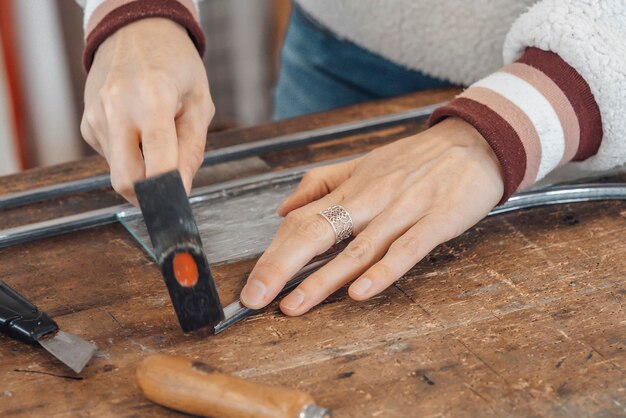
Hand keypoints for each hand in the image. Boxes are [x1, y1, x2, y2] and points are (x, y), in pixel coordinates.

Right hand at [81, 18, 212, 204]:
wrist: (135, 31)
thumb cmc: (175, 65)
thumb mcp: (200, 103)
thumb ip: (192, 149)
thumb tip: (181, 188)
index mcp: (151, 99)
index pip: (157, 161)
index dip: (169, 190)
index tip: (179, 201)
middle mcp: (116, 108)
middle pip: (126, 180)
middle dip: (149, 194)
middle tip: (170, 184)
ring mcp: (96, 117)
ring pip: (119, 170)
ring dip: (141, 167)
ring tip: (156, 134)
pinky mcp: (87, 125)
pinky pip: (111, 157)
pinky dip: (129, 154)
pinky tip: (137, 128)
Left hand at [240, 117, 503, 314]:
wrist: (476, 140)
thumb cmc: (417, 158)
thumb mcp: (365, 164)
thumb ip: (322, 184)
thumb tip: (283, 209)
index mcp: (352, 188)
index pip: (302, 221)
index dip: (273, 254)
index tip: (252, 284)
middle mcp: (371, 199)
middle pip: (319, 233)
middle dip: (283, 267)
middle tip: (257, 297)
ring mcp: (404, 210)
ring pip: (357, 248)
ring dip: (323, 278)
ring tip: (295, 305)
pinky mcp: (437, 220)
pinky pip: (406, 249)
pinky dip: (383, 271)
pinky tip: (360, 291)